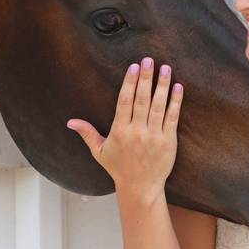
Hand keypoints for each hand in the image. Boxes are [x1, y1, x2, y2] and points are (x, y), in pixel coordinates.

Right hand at [66, 56, 182, 200]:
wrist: (141, 188)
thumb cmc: (119, 169)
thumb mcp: (99, 152)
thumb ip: (87, 134)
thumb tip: (70, 122)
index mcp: (119, 131)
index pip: (124, 102)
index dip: (129, 83)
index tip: (134, 67)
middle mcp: (136, 132)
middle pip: (141, 100)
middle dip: (146, 78)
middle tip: (149, 60)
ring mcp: (154, 136)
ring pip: (158, 106)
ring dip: (162, 86)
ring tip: (166, 68)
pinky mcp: (168, 142)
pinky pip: (172, 118)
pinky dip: (175, 102)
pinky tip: (178, 87)